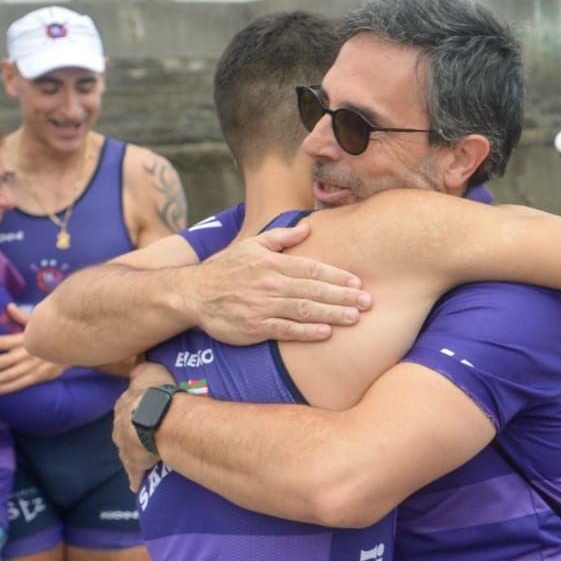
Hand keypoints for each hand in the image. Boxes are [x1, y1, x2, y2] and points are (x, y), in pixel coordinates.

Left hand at [0, 305, 66, 393]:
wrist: (78, 345)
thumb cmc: (56, 331)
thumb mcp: (41, 321)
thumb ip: (22, 317)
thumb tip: (8, 306)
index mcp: (27, 338)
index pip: (8, 341)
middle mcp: (28, 353)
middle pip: (2, 362)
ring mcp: (34, 366)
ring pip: (9, 375)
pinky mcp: (41, 375)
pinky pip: (21, 383)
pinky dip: (8, 387)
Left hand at [112, 360, 174, 488]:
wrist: (155, 418)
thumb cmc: (156, 393)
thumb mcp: (150, 371)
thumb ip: (143, 371)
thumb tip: (137, 369)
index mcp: (124, 404)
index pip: (125, 407)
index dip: (133, 409)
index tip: (140, 412)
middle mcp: (119, 426)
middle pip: (122, 430)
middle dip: (130, 432)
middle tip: (142, 435)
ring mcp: (125, 446)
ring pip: (126, 452)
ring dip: (132, 454)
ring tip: (142, 457)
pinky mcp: (134, 464)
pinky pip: (134, 473)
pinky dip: (135, 478)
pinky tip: (135, 485)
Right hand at [184, 223, 369, 344]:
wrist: (193, 294)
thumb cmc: (226, 269)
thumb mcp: (251, 245)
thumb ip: (280, 238)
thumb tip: (307, 227)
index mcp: (271, 263)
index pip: (311, 268)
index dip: (336, 275)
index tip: (357, 282)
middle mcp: (270, 284)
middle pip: (313, 289)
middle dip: (343, 296)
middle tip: (368, 301)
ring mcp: (263, 306)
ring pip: (304, 310)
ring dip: (332, 313)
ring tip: (355, 317)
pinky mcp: (255, 327)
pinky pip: (286, 330)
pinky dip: (307, 332)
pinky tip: (326, 332)